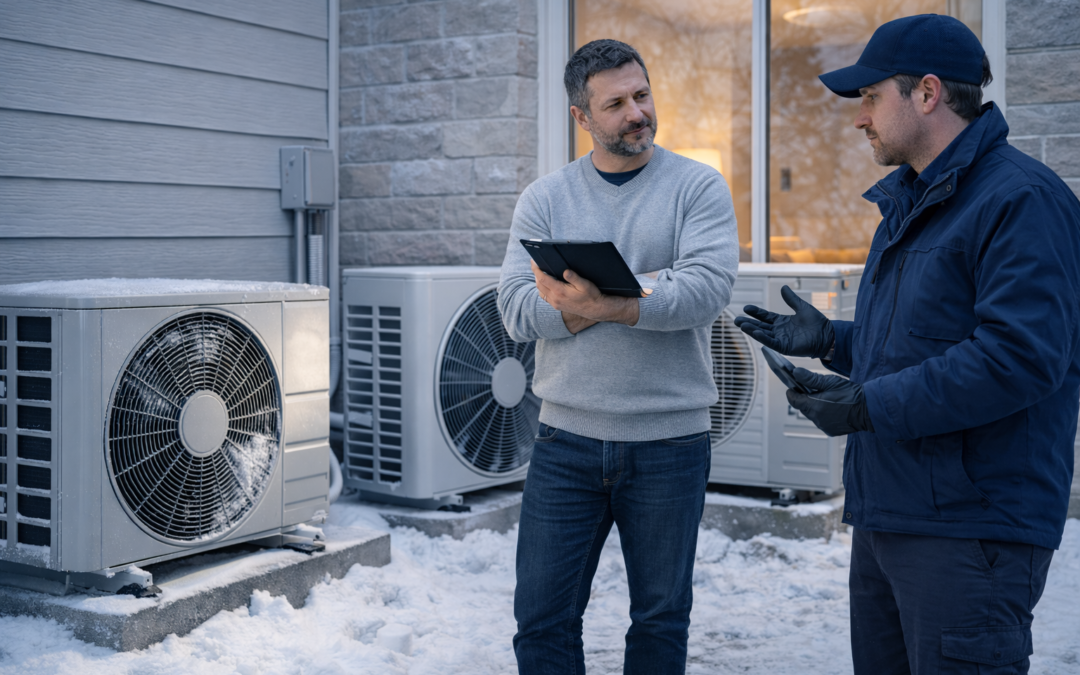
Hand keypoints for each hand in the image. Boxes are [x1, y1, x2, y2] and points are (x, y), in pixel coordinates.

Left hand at [531, 261, 646, 329]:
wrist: (595, 309)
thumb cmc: (591, 295)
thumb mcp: (585, 284)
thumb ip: (574, 278)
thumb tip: (565, 271)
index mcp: (560, 291)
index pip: (542, 278)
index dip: (536, 269)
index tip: (533, 261)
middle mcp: (555, 298)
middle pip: (539, 284)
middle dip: (536, 273)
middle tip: (536, 264)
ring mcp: (555, 303)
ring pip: (540, 291)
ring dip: (538, 281)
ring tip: (540, 272)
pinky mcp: (557, 306)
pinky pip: (545, 296)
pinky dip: (542, 289)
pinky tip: (547, 284)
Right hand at [734, 285, 833, 358]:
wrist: (827, 335)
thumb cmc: (817, 323)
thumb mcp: (802, 307)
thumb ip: (791, 299)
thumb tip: (783, 287)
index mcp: (782, 321)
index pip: (765, 317)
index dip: (756, 313)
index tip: (746, 308)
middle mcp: (779, 331)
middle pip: (760, 326)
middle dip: (748, 323)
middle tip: (736, 320)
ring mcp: (781, 339)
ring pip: (763, 334)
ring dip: (752, 330)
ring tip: (741, 325)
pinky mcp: (785, 347)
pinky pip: (771, 342)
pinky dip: (763, 338)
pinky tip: (755, 332)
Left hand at [785, 368, 873, 436]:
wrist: (869, 409)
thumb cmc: (851, 394)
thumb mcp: (830, 382)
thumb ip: (810, 379)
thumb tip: (795, 373)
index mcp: (814, 406)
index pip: (794, 401)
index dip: (791, 393)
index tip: (791, 388)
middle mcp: (816, 418)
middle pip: (803, 408)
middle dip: (804, 399)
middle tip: (811, 391)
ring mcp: (823, 426)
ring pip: (812, 415)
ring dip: (814, 407)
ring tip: (824, 399)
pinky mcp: (831, 431)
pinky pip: (821, 421)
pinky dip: (822, 415)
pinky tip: (832, 408)